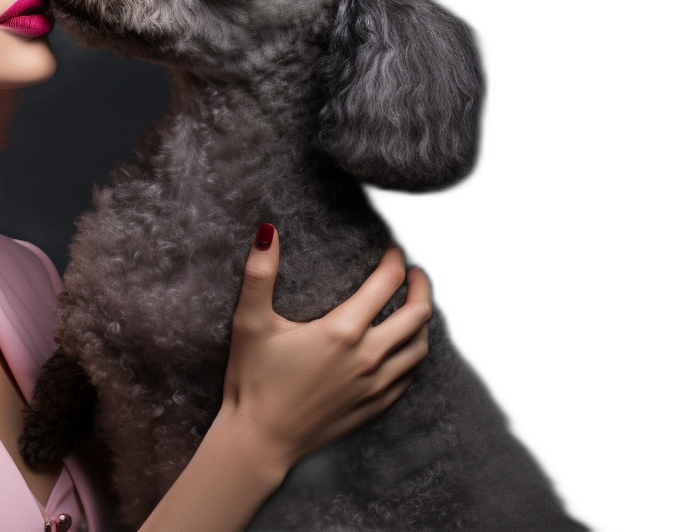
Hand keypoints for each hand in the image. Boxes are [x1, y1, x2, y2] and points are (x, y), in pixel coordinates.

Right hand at [219, 225, 431, 470]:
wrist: (260, 440)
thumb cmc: (253, 380)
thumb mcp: (250, 323)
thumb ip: (259, 274)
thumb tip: (267, 231)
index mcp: (342, 330)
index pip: (386, 283)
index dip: (394, 260)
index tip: (393, 249)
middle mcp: (368, 357)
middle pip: (417, 314)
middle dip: (421, 287)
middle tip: (415, 273)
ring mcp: (375, 386)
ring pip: (419, 348)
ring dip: (422, 322)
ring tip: (414, 308)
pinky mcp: (374, 408)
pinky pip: (408, 377)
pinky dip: (412, 355)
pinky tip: (402, 350)